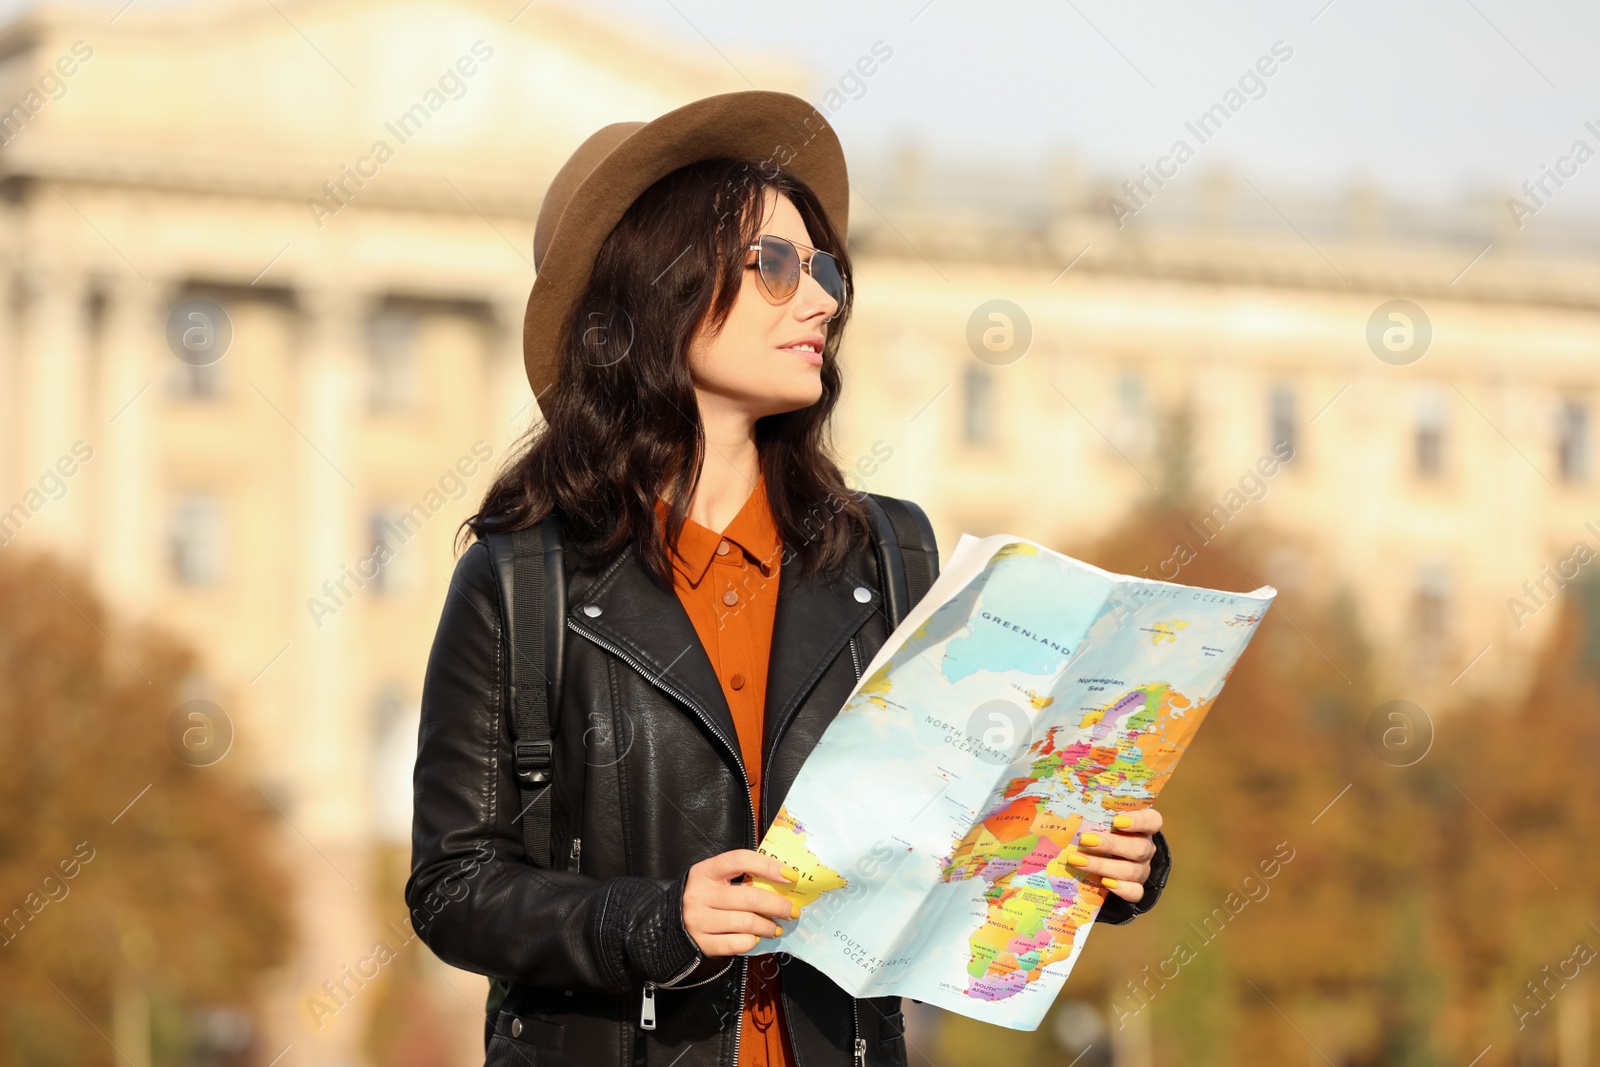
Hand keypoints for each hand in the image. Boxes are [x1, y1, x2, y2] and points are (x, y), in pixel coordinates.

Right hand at [682, 849, 800, 956]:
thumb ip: (740, 876)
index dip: (768, 866)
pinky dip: (752, 941)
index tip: (791, 876)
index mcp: (706, 871)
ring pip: (747, 923)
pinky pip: (736, 943)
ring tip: (777, 928)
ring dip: (769, 926)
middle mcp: (700, 894)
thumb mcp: (713, 879)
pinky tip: (756, 938)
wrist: (668, 924)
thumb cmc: (702, 897)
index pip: (740, 860)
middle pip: (750, 897)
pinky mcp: (702, 943)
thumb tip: (782, 882)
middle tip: (792, 911)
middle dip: (778, 905)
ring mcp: (699, 920)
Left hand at [1067, 809, 1162, 904]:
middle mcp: (1146, 847)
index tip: (1116, 820)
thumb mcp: (1100, 820)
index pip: (1152, 821)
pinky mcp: (1137, 887)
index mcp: (1143, 827)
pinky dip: (1121, 889)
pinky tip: (1105, 883)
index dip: (1138, 820)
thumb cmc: (1102, 831)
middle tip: (1085, 839)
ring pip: (1132, 870)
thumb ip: (1094, 814)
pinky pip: (1135, 892)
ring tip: (1078, 861)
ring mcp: (1143, 869)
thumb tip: (1063, 808)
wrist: (1109, 858)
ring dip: (1103, 866)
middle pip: (1139, 847)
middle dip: (1111, 844)